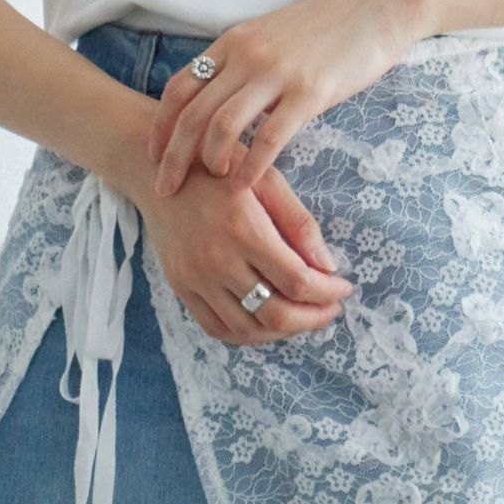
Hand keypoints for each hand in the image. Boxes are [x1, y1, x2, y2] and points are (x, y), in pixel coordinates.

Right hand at [139, 159, 356, 344]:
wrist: (159, 172)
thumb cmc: (220, 169)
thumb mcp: (266, 180)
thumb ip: (298, 222)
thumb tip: (329, 266)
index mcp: (243, 230)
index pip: (296, 280)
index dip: (327, 292)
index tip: (344, 287)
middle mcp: (216, 261)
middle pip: (274, 314)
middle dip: (312, 318)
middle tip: (331, 309)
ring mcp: (194, 279)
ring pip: (247, 329)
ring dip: (283, 331)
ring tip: (304, 316)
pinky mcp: (181, 287)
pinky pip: (217, 328)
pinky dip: (248, 334)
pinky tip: (268, 322)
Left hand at [146, 0, 427, 198]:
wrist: (376, 7)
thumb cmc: (327, 27)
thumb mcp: (271, 35)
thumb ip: (242, 63)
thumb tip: (218, 99)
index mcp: (233, 42)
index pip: (179, 88)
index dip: (161, 126)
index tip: (154, 155)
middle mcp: (246, 56)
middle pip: (193, 113)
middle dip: (173, 156)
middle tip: (165, 186)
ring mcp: (276, 73)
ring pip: (223, 126)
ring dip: (210, 162)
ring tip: (212, 184)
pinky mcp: (308, 92)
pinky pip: (268, 137)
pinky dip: (250, 167)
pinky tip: (245, 186)